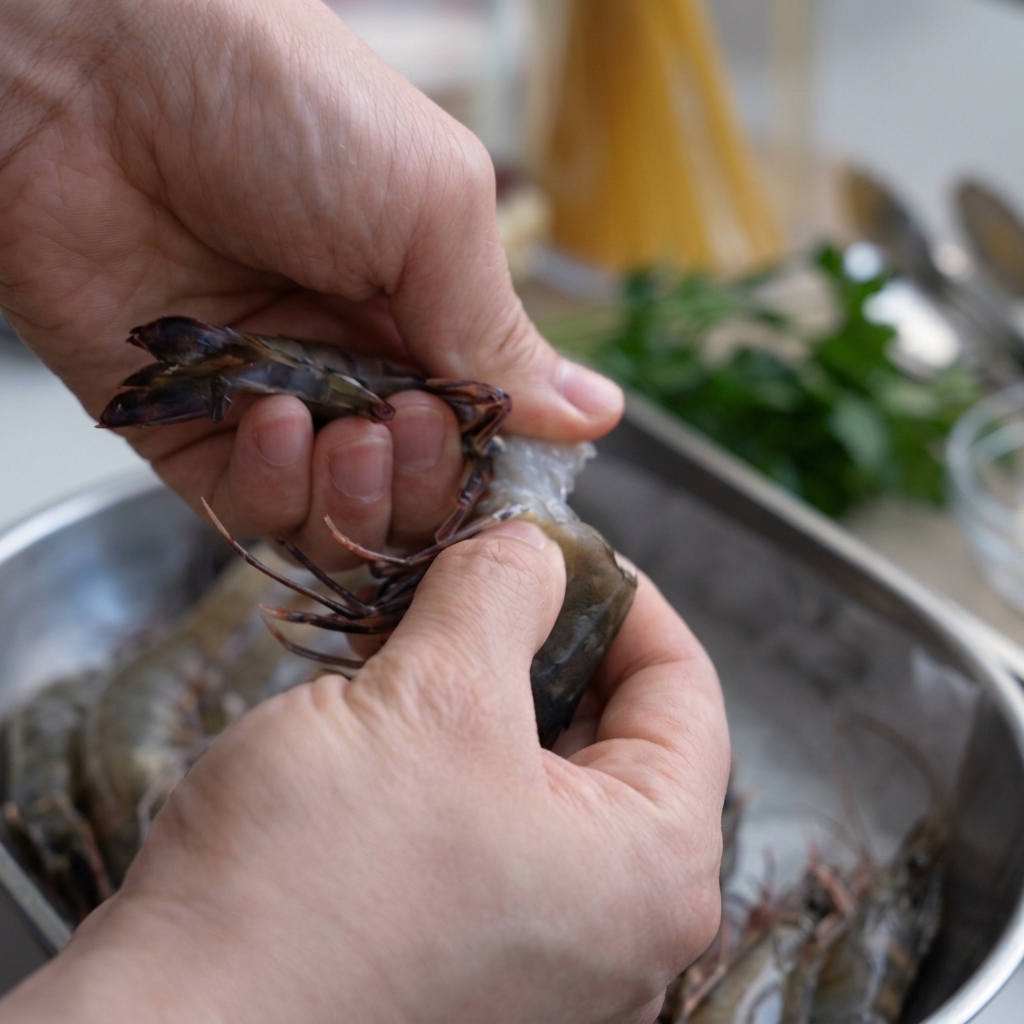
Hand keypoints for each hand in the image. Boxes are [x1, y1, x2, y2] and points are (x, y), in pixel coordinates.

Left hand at [0, 0, 622, 566]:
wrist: (91, 72)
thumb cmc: (280, 104)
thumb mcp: (430, 207)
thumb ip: (500, 332)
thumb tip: (594, 412)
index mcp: (425, 312)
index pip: (480, 434)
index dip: (489, 462)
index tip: (490, 450)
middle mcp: (355, 367)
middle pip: (415, 492)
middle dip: (423, 482)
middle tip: (408, 424)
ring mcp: (274, 404)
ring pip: (340, 520)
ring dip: (355, 496)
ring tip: (347, 429)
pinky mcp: (190, 431)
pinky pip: (252, 511)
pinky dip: (272, 486)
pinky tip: (268, 414)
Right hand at [0, 522, 729, 1023]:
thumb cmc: (320, 883)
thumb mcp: (433, 697)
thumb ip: (503, 595)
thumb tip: (532, 548)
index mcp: (656, 868)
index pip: (684, 687)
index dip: (622, 594)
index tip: (555, 545)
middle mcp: (617, 924)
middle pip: (612, 726)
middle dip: (540, 635)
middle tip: (469, 573)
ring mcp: (542, 948)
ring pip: (538, 766)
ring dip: (481, 683)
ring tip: (411, 630)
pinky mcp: (465, 951)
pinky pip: (484, 816)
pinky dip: (446, 746)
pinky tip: (382, 706)